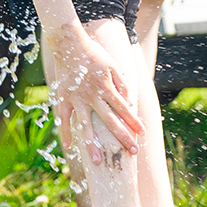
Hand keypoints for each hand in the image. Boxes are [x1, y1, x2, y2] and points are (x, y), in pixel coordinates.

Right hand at [47, 20, 144, 154]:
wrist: (69, 44)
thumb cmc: (94, 54)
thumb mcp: (113, 65)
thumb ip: (122, 84)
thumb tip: (130, 101)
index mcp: (106, 87)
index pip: (124, 108)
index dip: (133, 121)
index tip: (142, 134)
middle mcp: (93, 96)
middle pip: (110, 121)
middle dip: (122, 137)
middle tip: (132, 152)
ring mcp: (77, 99)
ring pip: (86, 126)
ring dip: (92, 145)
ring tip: (98, 161)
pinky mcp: (64, 99)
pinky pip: (64, 119)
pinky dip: (66, 132)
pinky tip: (69, 146)